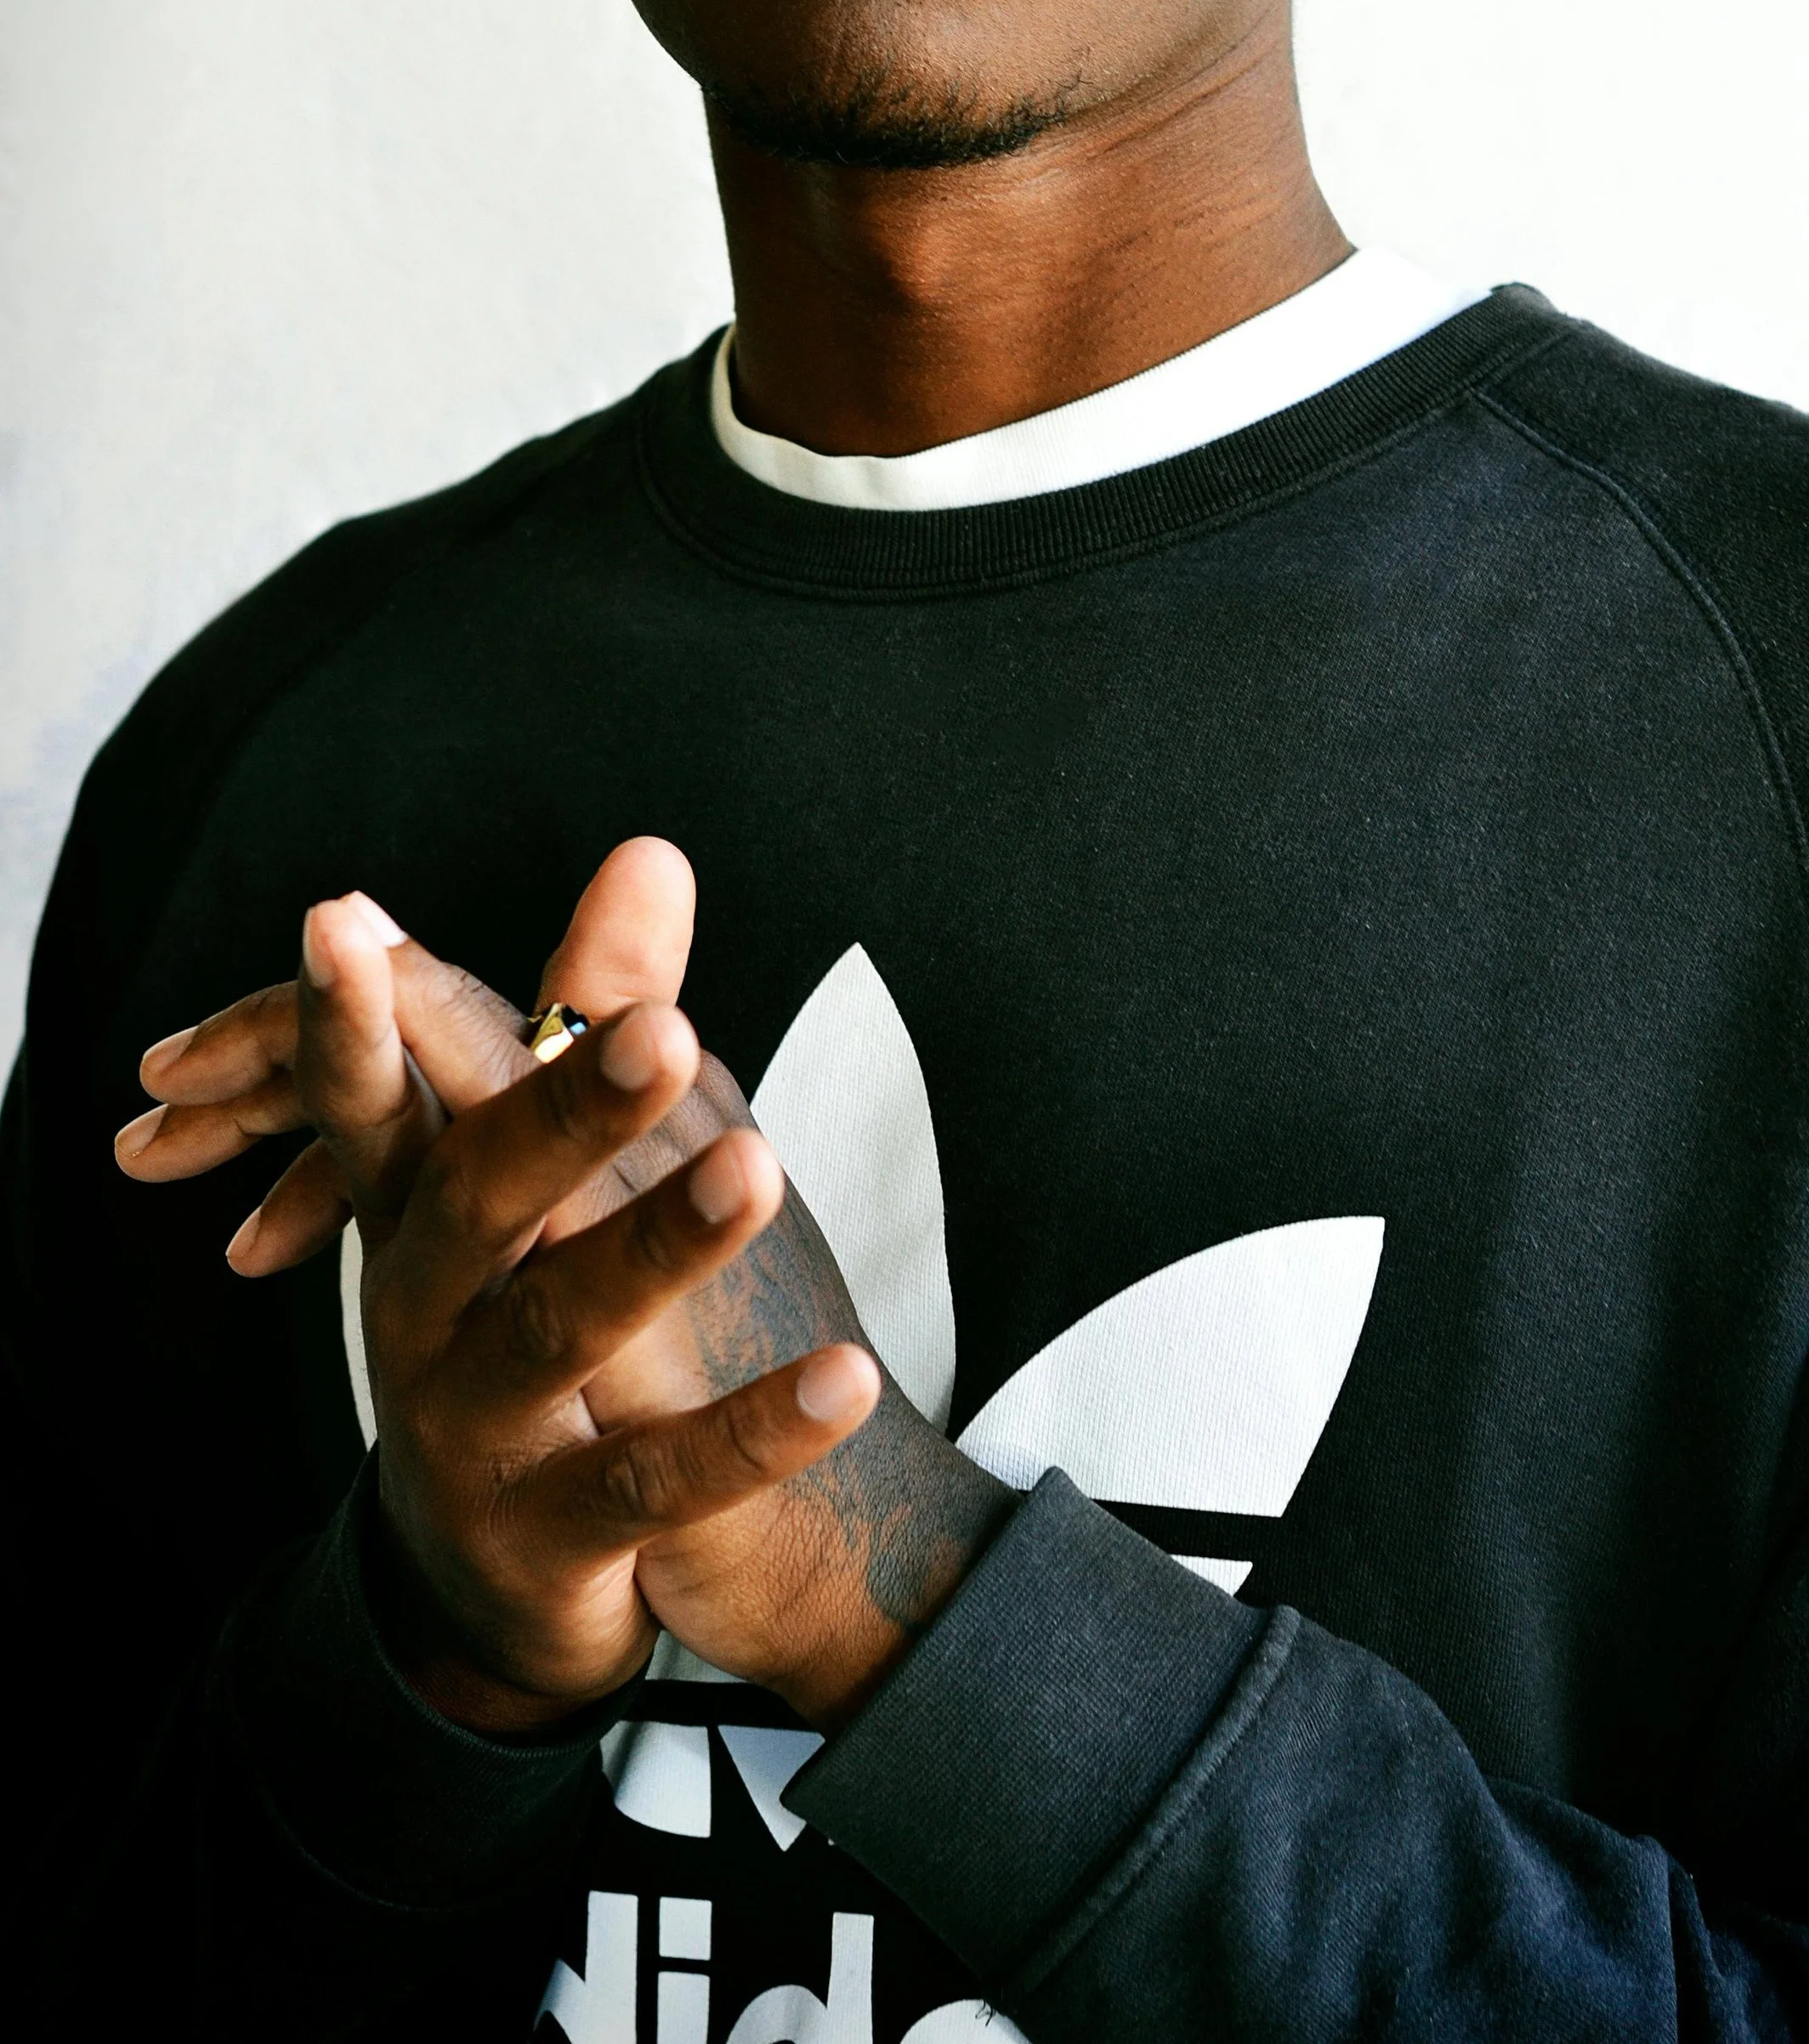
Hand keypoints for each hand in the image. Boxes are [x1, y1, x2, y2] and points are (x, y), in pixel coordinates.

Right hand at [119, 844, 1013, 1727]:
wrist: (498, 1581)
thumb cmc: (512, 1324)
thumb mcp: (528, 1179)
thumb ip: (590, 1012)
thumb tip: (653, 848)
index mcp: (417, 1207)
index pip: (373, 1091)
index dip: (351, 1012)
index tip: (340, 916)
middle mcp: (424, 1307)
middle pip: (477, 1193)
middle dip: (562, 1107)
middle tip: (667, 1031)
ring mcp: (479, 1425)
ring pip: (560, 1325)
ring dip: (659, 1246)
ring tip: (757, 1168)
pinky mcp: (553, 1533)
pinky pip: (659, 1481)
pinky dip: (756, 1431)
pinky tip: (846, 1379)